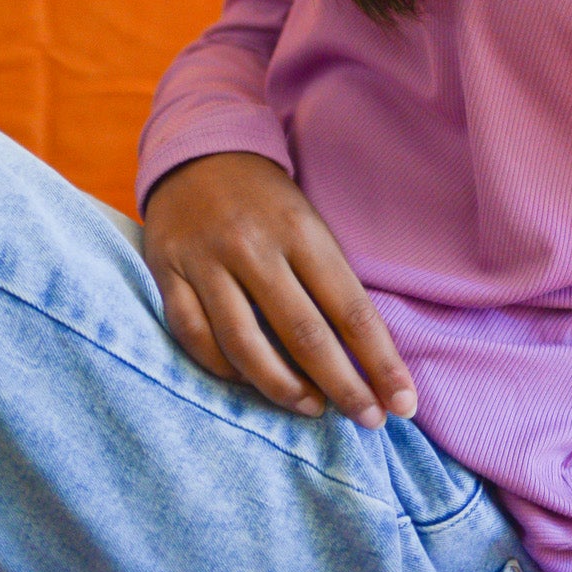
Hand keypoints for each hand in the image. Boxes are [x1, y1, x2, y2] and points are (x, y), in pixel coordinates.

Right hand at [142, 151, 415, 427]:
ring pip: (245, 344)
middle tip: (369, 421)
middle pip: (304, 333)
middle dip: (343, 385)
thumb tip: (366, 353)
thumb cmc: (267, 199)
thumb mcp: (308, 222)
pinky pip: (195, 337)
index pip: (349, 307)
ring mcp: (207, 261)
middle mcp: (254, 246)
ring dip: (284, 388)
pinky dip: (224, 369)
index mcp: (301, 230)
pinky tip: (249, 383)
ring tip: (313, 408)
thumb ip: (329, 280)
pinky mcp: (167, 272)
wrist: (198, 150)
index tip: (404, 403)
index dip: (379, 360)